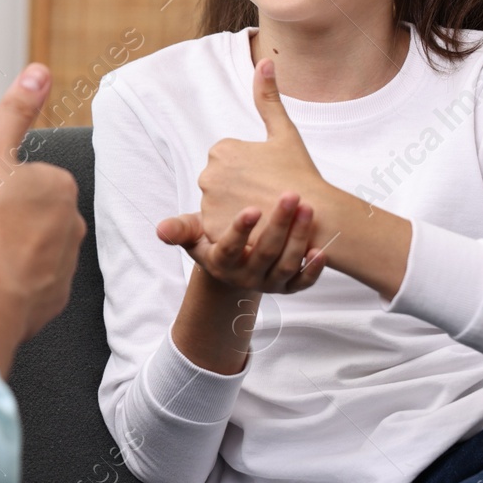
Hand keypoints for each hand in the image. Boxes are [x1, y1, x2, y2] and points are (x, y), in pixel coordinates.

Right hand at [0, 64, 85, 375]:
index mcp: (59, 186)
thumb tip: (39, 73)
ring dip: (7, 252)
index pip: (27, 178)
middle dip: (6, 221)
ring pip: (31, 250)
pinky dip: (11, 283)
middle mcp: (72, 224)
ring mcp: (65, 264)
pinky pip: (30, 284)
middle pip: (31, 214)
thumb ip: (15, 111)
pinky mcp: (53, 299)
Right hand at [158, 191, 326, 295]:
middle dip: (279, 225)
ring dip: (299, 239)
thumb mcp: (195, 234)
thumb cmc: (214, 239)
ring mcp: (268, 284)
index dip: (240, 231)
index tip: (251, 208)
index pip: (230, 248)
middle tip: (291, 195)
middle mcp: (245, 276)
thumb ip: (180, 229)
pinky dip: (313, 270)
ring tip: (308, 209)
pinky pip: (302, 282)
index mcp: (221, 262)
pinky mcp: (288, 288)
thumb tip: (161, 230)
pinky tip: (321, 249)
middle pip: (264, 253)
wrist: (236, 266)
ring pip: (286, 265)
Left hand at [197, 57, 412, 298]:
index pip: (228, 161)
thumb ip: (268, 98)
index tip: (269, 176)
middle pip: (221, 184)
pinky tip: (254, 231)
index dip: (250, 172)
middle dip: (240, 191)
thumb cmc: (300, 174)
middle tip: (268, 195)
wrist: (313, 217)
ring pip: (220, 207)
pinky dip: (233, 231)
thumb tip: (264, 62)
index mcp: (221, 149)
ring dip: (236, 211)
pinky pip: (218, 229)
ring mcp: (209, 204)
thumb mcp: (284, 132)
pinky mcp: (213, 230)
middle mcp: (208, 174)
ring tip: (264, 212)